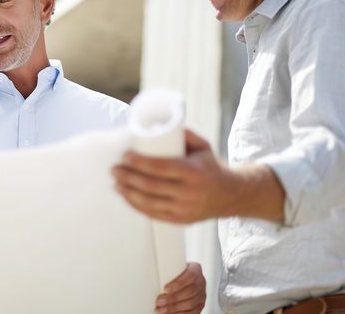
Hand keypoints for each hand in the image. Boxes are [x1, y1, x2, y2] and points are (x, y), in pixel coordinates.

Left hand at [111, 129, 234, 222]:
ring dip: (128, 192)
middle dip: (128, 177)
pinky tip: (126, 196)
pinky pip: (153, 214)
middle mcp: (189, 192)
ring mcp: (184, 209)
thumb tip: (160, 124)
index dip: (140, 163)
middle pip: (151, 186)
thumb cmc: (210, 167)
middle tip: (114, 169)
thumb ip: (185, 134)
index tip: (125, 156)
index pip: (161, 168)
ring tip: (116, 182)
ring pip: (149, 202)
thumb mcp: (203, 147)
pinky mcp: (180, 220)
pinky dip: (137, 206)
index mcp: (193, 172)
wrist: (230, 195)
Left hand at [155, 262, 205, 313]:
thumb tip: (147, 270)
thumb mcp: (171, 266)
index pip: (191, 275)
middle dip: (173, 298)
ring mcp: (202, 295)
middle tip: (159, 301)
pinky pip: (192, 313)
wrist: (182, 278)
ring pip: (191, 304)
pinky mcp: (200, 306)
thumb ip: (165, 268)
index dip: (179, 283)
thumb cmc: (173, 270)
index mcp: (195, 269)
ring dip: (174, 308)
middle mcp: (201, 282)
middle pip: (190, 291)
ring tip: (160, 309)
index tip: (165, 289)